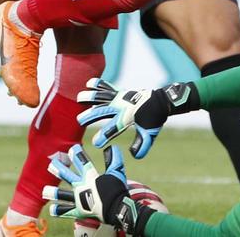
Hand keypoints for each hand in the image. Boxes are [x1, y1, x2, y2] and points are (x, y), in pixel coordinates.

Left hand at [44, 145, 146, 232]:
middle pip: (67, 175)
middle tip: (52, 164)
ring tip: (45, 191)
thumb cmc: (117, 190)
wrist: (116, 208)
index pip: (81, 161)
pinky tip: (52, 209)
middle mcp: (81, 186)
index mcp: (90, 176)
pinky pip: (67, 211)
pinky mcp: (79, 210)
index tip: (72, 148)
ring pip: (63, 194)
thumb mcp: (117, 172)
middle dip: (59, 168)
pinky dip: (59, 210)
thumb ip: (114, 159)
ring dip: (54, 192)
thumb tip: (111, 146)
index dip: (76, 154)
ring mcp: (78, 199)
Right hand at [78, 78, 196, 157]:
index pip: (114, 128)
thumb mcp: (150, 133)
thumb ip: (142, 144)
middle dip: (91, 116)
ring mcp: (120, 98)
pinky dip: (99, 85)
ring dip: (91, 97)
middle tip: (79, 121)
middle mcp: (122, 106)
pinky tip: (89, 83)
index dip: (104, 135)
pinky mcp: (119, 93)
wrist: (160, 102)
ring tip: (79, 98)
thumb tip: (134, 155)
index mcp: (128, 117)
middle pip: (103, 111)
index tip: (96, 143)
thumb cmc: (154, 118)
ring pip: (102, 96)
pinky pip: (107, 88)